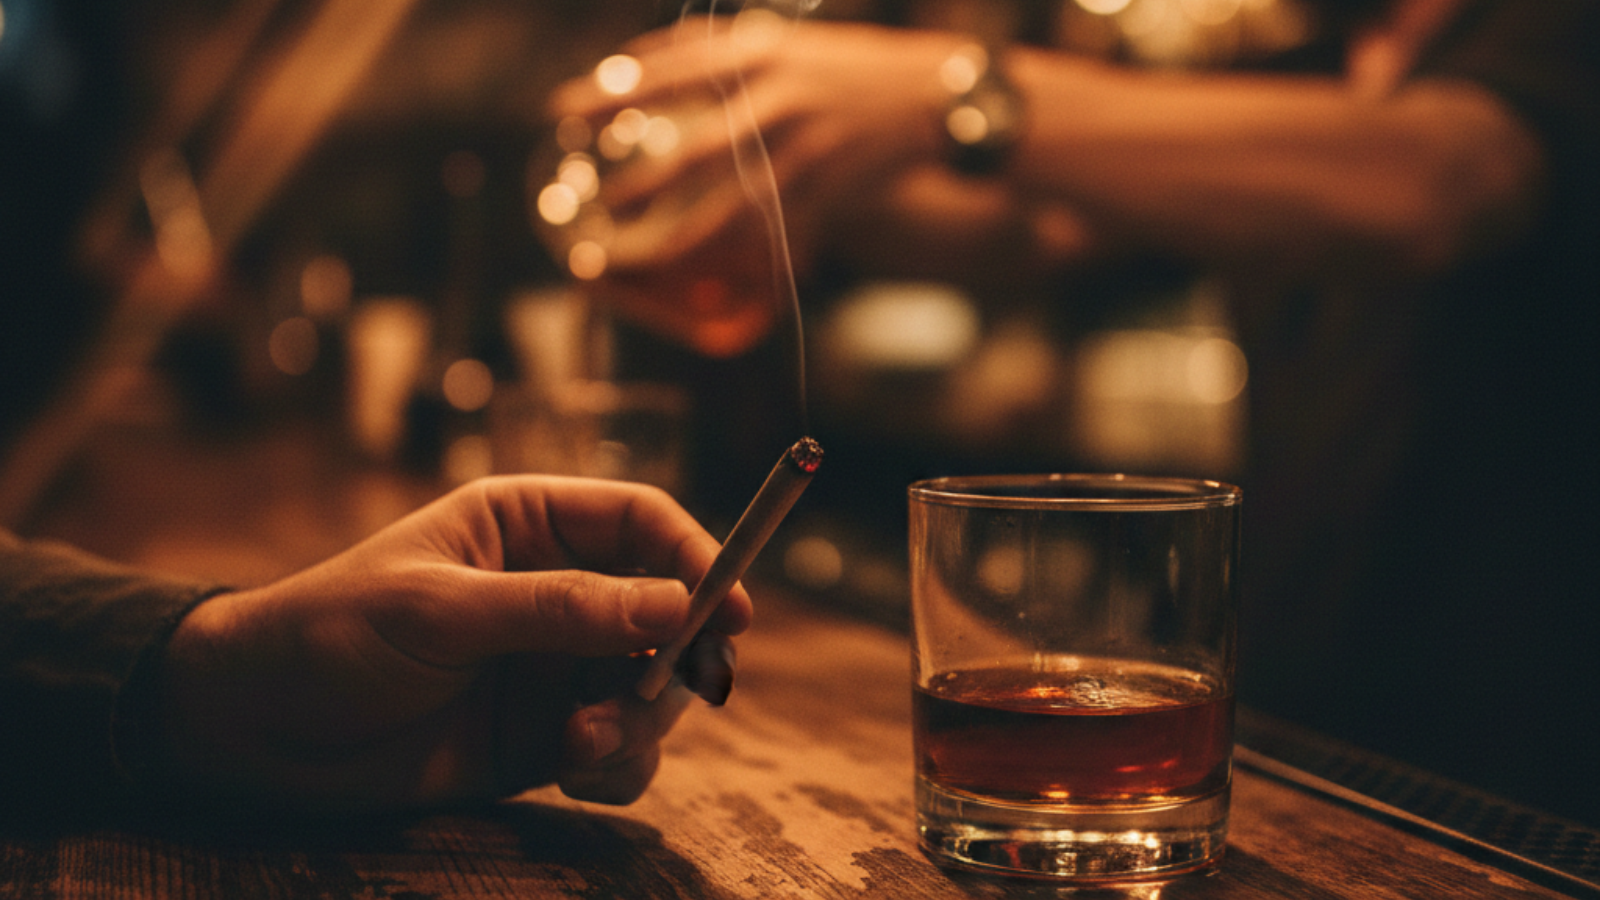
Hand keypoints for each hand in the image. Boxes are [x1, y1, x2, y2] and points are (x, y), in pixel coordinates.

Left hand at [155, 476, 751, 813]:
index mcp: (527, 526)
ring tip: (583, 741)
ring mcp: (552, 668)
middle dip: (680, 655)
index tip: (729, 606)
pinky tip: (576, 772)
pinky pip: (618, 750)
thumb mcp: (443, 609)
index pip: (640, 522)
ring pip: (651, 687)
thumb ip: (561, 609)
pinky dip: (616, 765)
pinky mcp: (542, 737)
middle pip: (666, 610)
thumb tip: (676, 606)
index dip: (695, 554)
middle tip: (678, 689)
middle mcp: (554, 593)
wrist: (255, 732)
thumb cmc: (333, 634)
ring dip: (641, 718)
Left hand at [547, 19, 966, 349]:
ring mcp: (805, 142)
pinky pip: (781, 225)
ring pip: (731, 200)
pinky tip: (727, 270)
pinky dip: (754, 251)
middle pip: (691, 144)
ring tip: (643, 244)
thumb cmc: (852, 69)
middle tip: (599, 196)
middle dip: (640, 175)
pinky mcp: (830, 182)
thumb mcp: (787, 45)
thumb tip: (657, 69)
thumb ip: (729, 58)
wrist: (932, 92)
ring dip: (682, 227)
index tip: (564, 109)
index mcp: (758, 51)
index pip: (667, 69)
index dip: (611, 90)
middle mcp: (777, 94)